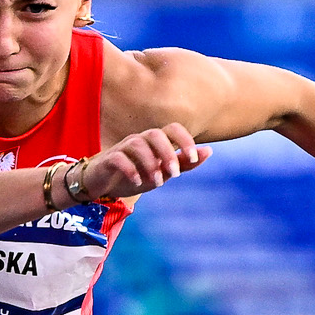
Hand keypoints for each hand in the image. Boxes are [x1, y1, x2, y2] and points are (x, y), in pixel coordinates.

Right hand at [78, 123, 209, 200]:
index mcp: (156, 141)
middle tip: (175, 174)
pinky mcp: (108, 159)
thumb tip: (209, 151)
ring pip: (137, 144)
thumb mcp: (163, 172)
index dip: (184, 140)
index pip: (173, 128)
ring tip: (158, 182)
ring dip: (150, 163)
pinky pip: (119, 158)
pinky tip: (138, 181)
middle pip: (155, 134)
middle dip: (168, 153)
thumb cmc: (137, 175)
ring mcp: (123, 148)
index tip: (192, 158)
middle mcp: (140, 140)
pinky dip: (130, 169)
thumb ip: (184, 163)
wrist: (105, 186)